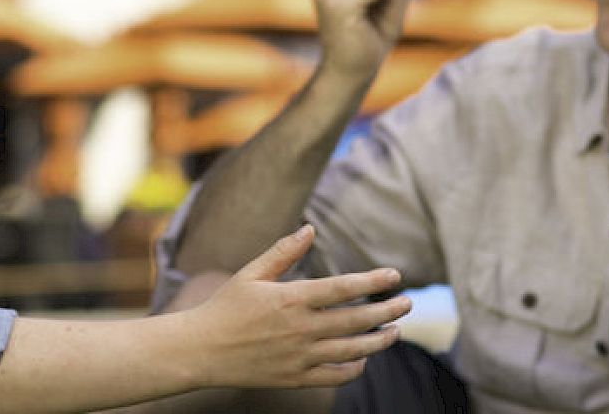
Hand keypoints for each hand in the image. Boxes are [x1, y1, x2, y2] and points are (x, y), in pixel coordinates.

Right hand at [186, 223, 409, 388]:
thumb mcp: (250, 274)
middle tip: (407, 303)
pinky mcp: (296, 379)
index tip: (395, 275)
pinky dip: (355, 367)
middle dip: (388, 310)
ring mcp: (300, 357)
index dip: (372, 281)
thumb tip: (310, 229)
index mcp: (291, 299)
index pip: (344, 288)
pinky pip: (336, 376)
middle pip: (357, 320)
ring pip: (353, 350)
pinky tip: (363, 357)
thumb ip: (283, 252)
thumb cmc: (225, 307)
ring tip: (395, 330)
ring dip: (380, 340)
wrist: (201, 351)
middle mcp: (300, 329)